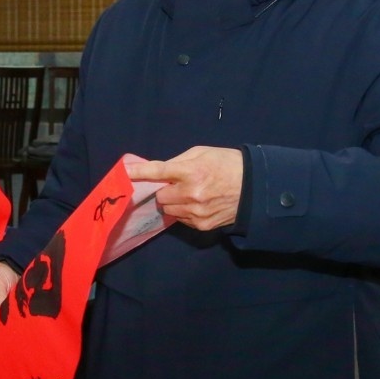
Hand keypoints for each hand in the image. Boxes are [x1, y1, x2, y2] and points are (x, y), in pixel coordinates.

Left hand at [126, 146, 243, 230]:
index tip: (125, 174)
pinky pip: (181, 219)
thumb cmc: (227, 164)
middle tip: (178, 184)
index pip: (158, 172)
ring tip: (191, 194)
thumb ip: (178, 162)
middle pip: (161, 196)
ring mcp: (196, 212)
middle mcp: (191, 194)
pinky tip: (199, 204)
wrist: (254, 188)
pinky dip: (184, 211)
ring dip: (174, 202)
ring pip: (169, 209)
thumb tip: (157, 170)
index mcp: (192, 172)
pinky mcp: (201, 225)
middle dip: (165, 190)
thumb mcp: (203, 153)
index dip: (139, 173)